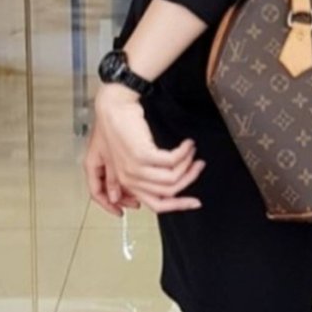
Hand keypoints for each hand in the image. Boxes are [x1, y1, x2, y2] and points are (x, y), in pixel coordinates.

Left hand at [92, 83, 205, 213]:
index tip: (194, 202)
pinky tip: (187, 144)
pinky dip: (184, 152)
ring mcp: (136, 169)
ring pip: (172, 179)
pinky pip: (172, 161)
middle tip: (199, 168)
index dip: (179, 205)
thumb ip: (132, 178)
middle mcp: (130, 179)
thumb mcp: (119, 157)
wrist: (112, 107)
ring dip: (188, 165)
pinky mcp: (142, 155)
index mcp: (125, 182)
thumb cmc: (113, 126)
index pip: (156, 204)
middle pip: (168, 193)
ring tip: (193, 152)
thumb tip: (147, 195)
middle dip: (189, 181)